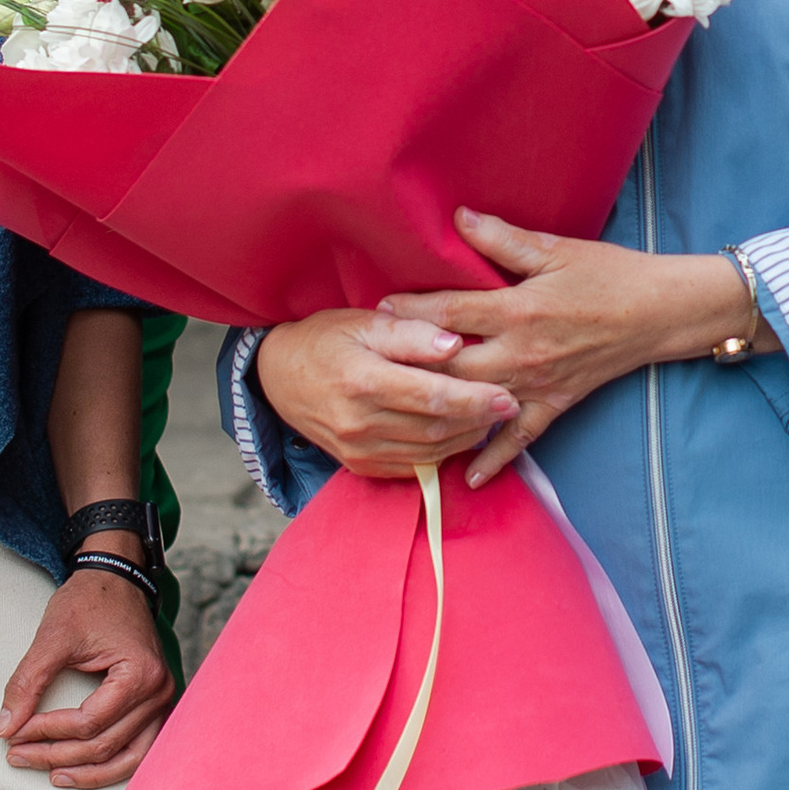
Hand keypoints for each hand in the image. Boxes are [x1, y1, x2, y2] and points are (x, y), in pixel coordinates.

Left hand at [0, 561, 176, 788]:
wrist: (117, 579)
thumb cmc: (90, 602)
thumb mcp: (53, 637)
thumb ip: (28, 682)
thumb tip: (5, 728)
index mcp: (140, 673)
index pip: (88, 723)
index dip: (46, 732)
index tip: (13, 733)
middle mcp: (160, 691)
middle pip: (105, 744)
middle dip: (56, 755)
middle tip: (16, 755)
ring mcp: (163, 700)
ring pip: (128, 758)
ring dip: (87, 772)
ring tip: (50, 774)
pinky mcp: (156, 704)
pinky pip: (139, 749)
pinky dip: (112, 766)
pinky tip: (82, 771)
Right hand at [253, 306, 516, 474]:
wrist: (277, 376)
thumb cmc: (326, 339)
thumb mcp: (365, 322)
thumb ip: (411, 333)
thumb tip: (453, 344)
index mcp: (363, 381)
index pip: (431, 396)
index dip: (474, 398)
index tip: (506, 394)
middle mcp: (360, 422)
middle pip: (435, 428)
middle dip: (479, 420)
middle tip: (510, 405)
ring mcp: (358, 450)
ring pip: (428, 452)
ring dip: (466, 439)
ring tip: (492, 419)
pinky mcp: (359, 466)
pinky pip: (411, 467)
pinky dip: (442, 454)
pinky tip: (461, 436)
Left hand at [391, 209, 767, 485]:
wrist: (659, 312)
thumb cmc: (608, 274)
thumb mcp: (557, 249)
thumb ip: (504, 240)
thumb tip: (459, 218)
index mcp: (519, 309)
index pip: (451, 311)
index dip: (412, 310)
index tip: (378, 310)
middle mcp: (521, 352)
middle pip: (453, 363)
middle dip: (410, 363)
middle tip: (371, 365)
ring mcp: (536, 383)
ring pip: (477, 403)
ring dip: (438, 409)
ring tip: (398, 415)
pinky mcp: (555, 403)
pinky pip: (519, 438)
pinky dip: (494, 458)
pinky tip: (467, 477)